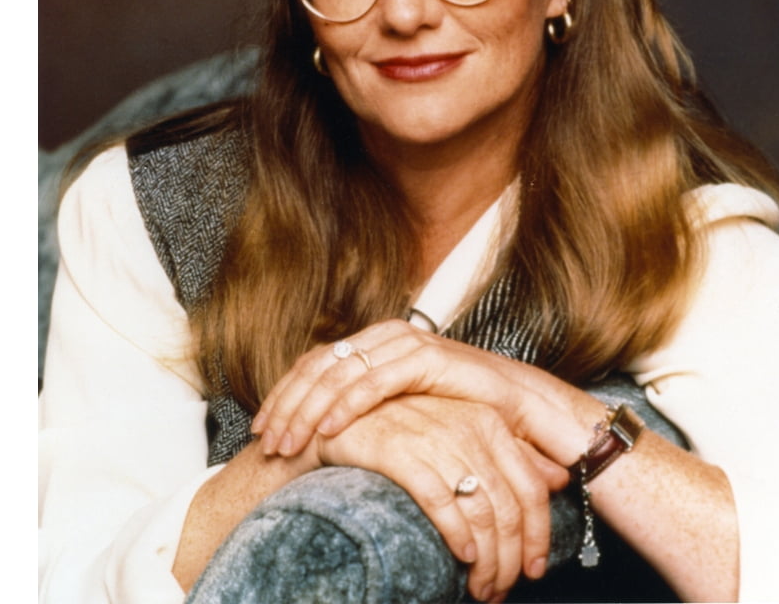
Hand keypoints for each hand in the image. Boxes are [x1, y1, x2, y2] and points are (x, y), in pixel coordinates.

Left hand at [252, 320, 574, 462]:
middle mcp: (384, 336)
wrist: (517, 406)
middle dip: (287, 405)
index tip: (261, 429)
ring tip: (287, 443)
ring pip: (339, 373)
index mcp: (373, 342)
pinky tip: (327, 431)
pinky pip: (375, 382)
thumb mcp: (400, 408)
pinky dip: (347, 405)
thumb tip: (317, 427)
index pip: (314, 364)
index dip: (284, 395)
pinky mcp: (426, 357)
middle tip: (266, 442)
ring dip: (308, 410)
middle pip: (319, 366)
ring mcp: (405, 343)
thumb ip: (364, 406)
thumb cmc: (457, 410)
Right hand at [310, 393, 567, 601]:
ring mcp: (435, 436)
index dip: (539, 536)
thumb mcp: (464, 434)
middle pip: (509, 507)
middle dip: (510, 560)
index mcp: (489, 420)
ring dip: (485, 561)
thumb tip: (558, 478)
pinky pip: (441, 501)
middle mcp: (468, 424)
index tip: (534, 570)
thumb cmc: (406, 429)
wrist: (341, 417)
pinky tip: (460, 557)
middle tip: (499, 591)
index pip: (531, 487)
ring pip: (480, 510)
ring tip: (479, 589)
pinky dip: (456, 535)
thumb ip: (512, 453)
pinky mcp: (401, 450)